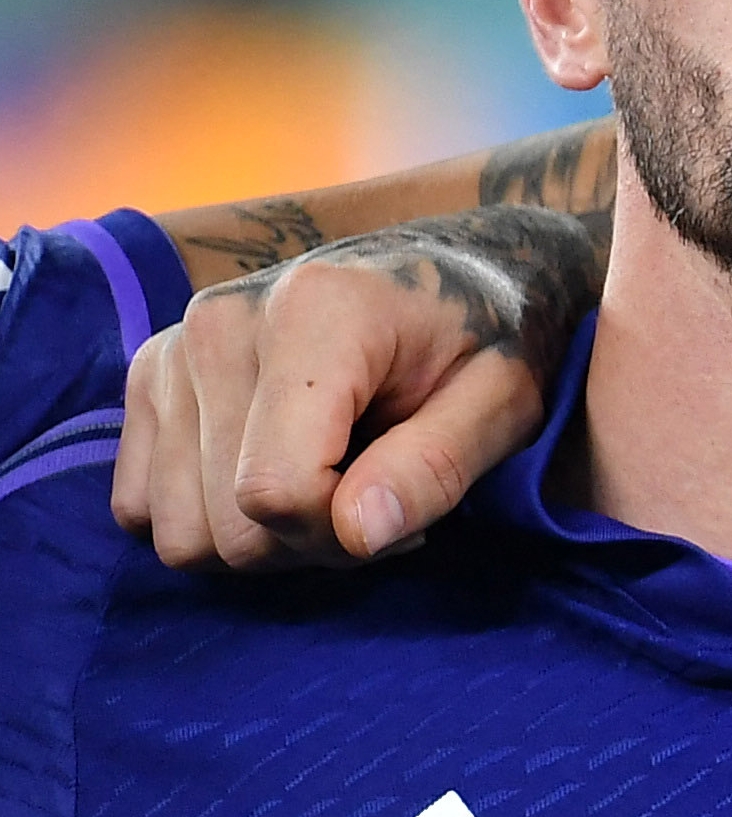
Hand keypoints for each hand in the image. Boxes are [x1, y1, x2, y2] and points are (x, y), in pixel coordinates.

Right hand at [110, 208, 599, 569]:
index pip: (276, 490)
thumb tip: (356, 535)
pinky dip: (212, 517)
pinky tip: (282, 474)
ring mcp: (174, 347)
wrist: (454, 274)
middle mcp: (222, 322)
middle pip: (226, 523)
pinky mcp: (150, 377)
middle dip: (310, 542)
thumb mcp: (503, 401)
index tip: (404, 510)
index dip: (342, 534)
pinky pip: (143, 509)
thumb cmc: (489, 338)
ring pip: (181, 532)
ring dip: (263, 538)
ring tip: (338, 483)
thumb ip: (435, 467)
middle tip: (380, 498)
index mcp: (315, 311)